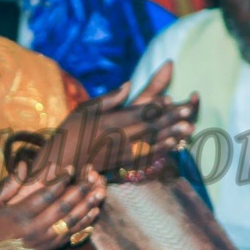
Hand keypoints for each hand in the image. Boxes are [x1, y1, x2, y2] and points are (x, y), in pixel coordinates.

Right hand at [0, 163, 105, 249]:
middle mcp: (33, 229)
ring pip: (70, 222)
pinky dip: (83, 224)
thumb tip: (26, 164)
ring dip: (87, 206)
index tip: (71, 168)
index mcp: (18, 214)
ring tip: (100, 192)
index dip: (60, 181)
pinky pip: (69, 235)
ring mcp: (42, 241)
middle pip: (62, 208)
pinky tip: (93, 213)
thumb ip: (11, 184)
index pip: (45, 196)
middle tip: (94, 177)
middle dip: (80, 191)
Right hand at [38, 62, 197, 175]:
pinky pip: (146, 156)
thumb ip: (108, 98)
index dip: (157, 107)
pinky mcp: (121, 164)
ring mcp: (120, 153)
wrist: (60, 165)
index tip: (173, 100)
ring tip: (189, 128)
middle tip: (189, 112)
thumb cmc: (70, 132)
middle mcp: (115, 138)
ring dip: (172, 135)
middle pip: (148, 127)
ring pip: (151, 142)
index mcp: (107, 122)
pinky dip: (162, 149)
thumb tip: (128, 84)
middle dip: (171, 120)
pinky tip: (174, 145)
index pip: (136, 113)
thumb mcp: (83, 110)